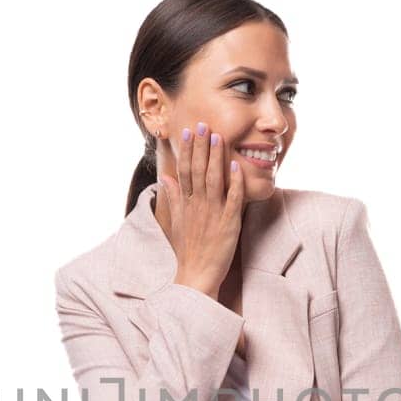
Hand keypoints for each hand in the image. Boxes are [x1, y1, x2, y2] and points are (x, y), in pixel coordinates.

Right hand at [163, 121, 244, 297]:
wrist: (196, 276)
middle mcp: (197, 205)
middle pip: (198, 170)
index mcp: (185, 204)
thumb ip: (173, 198)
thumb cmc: (188, 252)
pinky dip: (234, 182)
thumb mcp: (176, 223)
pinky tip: (235, 166)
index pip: (184, 171)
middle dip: (201, 146)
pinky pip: (232, 199)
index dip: (187, 150)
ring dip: (216, 157)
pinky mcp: (229, 224)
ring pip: (213, 179)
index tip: (188, 132)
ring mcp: (213, 214)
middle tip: (203, 124)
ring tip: (218, 136)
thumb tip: (165, 179)